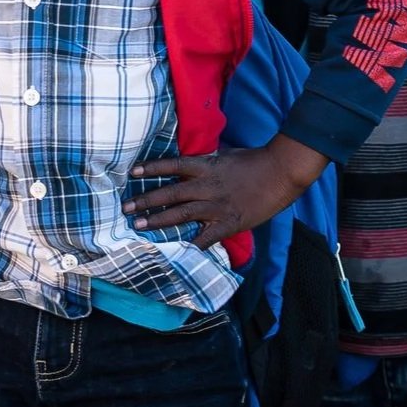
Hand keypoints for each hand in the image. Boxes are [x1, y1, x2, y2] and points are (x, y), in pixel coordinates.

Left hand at [125, 134, 329, 248]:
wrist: (280, 172)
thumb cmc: (254, 161)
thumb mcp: (225, 155)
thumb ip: (205, 162)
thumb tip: (188, 164)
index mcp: (206, 167)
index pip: (173, 166)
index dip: (152, 169)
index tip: (133, 172)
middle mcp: (207, 187)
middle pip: (171, 193)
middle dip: (146, 200)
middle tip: (126, 207)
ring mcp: (217, 206)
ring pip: (182, 215)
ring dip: (158, 220)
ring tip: (139, 224)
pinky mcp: (229, 223)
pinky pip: (206, 237)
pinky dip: (192, 244)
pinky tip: (177, 251)